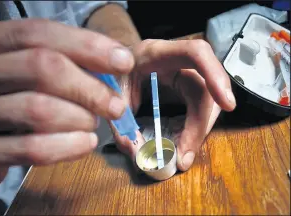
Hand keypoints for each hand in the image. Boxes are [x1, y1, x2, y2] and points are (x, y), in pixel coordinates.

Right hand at [0, 19, 134, 187]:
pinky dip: (68, 147)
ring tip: (92, 124)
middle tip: (115, 106)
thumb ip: (62, 63)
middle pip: (43, 68)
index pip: (39, 34)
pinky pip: (32, 149)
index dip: (87, 46)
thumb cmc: (11, 95)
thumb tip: (112, 68)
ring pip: (40, 110)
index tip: (123, 61)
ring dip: (80, 119)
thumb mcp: (26, 69)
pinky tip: (85, 143)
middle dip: (90, 89)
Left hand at [112, 39, 235, 170]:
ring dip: (199, 130)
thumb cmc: (113, 72)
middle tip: (184, 156)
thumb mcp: (112, 92)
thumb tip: (137, 152)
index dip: (215, 75)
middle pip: (205, 89)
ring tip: (183, 154)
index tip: (227, 105)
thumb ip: (121, 121)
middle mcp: (177, 61)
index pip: (196, 53)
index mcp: (157, 52)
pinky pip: (200, 107)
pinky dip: (195, 128)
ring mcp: (185, 73)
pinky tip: (184, 142)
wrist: (114, 63)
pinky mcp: (187, 86)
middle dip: (200, 124)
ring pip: (207, 102)